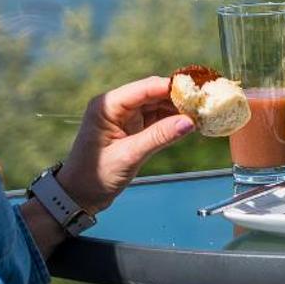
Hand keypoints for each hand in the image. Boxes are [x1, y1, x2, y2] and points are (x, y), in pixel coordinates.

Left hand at [57, 77, 196, 213]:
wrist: (79, 196)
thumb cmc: (94, 176)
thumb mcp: (129, 155)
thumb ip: (159, 136)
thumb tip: (189, 122)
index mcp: (108, 105)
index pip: (146, 87)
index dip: (173, 87)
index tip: (198, 89)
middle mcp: (116, 106)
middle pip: (154, 93)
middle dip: (179, 98)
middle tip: (205, 103)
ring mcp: (124, 117)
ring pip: (158, 105)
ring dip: (178, 109)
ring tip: (202, 114)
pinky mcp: (131, 128)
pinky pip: (156, 118)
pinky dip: (172, 121)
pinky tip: (189, 124)